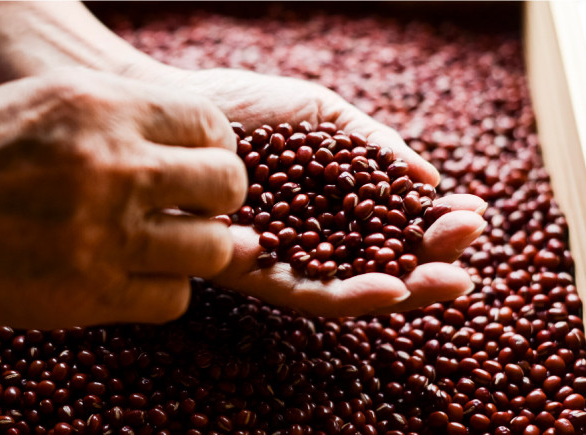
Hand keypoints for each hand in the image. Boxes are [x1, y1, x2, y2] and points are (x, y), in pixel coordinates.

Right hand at [0, 68, 246, 327]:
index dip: (214, 148)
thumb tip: (213, 160)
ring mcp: (103, 234)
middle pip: (227, 185)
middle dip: (220, 197)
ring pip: (212, 249)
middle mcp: (115, 167)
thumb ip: (136, 124)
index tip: (196, 165)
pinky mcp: (86, 293)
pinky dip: (165, 289)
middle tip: (194, 206)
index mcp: (104, 107)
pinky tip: (136, 275)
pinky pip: (173, 299)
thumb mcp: (52, 102)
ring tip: (167, 243)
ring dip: (198, 248)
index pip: (213, 125)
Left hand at [163, 68, 485, 315]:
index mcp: (333, 203)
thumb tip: (429, 179)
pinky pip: (300, 290)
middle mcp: (311, 235)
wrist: (179, 107)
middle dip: (427, 266)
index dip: (433, 225)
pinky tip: (387, 287)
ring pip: (348, 286)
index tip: (473, 214)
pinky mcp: (246, 268)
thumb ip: (371, 146)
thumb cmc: (248, 106)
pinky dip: (346, 293)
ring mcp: (280, 254)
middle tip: (467, 264)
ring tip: (444, 283)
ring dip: (401, 289)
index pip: (392, 224)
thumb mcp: (321, 117)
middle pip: (377, 264)